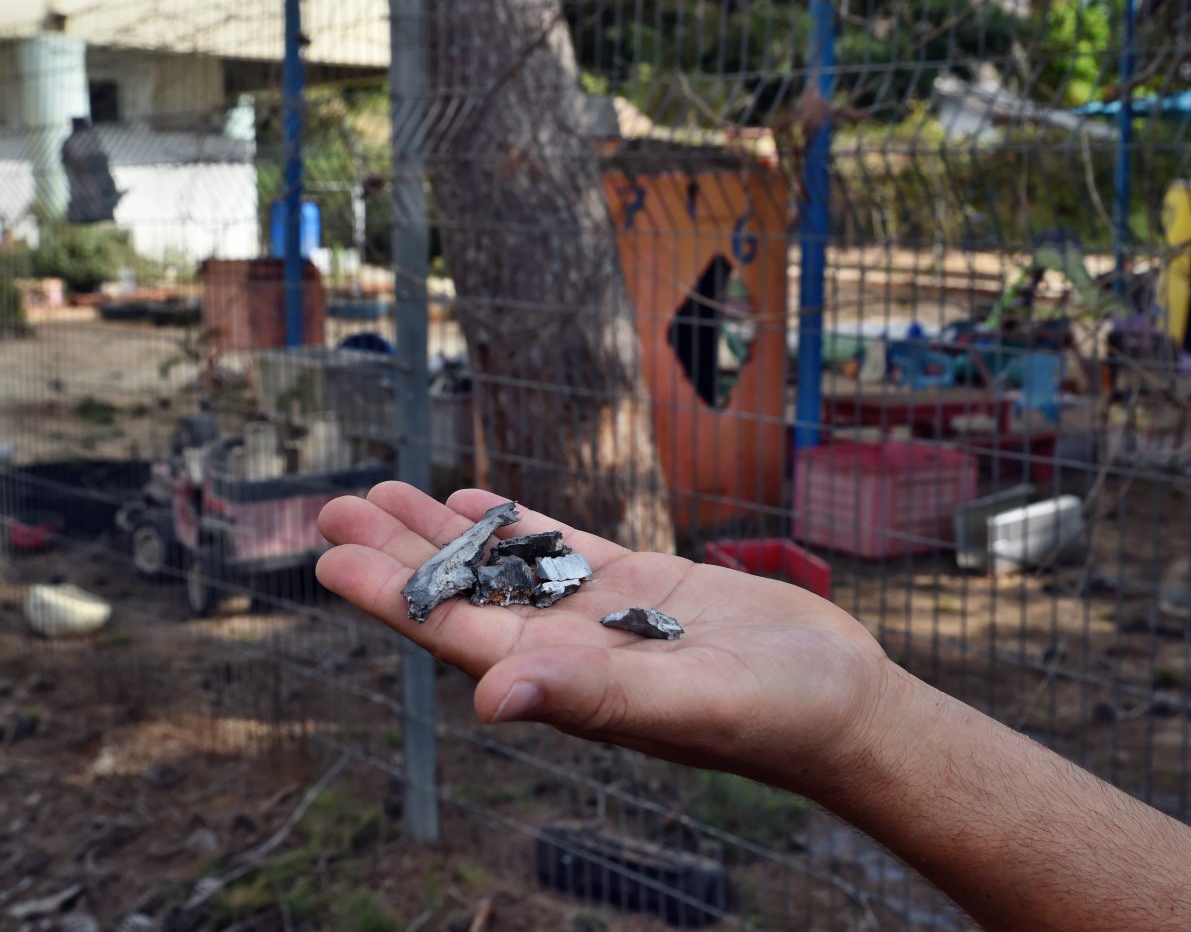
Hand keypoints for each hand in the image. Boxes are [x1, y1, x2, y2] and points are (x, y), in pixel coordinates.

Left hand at [316, 482, 905, 794]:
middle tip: (335, 505)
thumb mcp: (686, 701)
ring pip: (506, 566)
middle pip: (466, 593)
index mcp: (568, 683)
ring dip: (446, 532)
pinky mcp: (643, 588)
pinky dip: (518, 524)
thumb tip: (487, 696)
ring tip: (384, 491)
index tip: (333, 559)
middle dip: (401, 553)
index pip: (460, 635)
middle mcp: (571, 651)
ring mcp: (604, 617)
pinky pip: (564, 549)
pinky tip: (478, 500)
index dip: (395, 597)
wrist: (841, 701)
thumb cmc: (776, 716)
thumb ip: (593, 695)